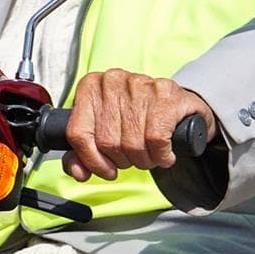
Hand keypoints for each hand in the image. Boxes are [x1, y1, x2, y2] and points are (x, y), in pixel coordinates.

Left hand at [62, 69, 218, 181]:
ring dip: (144, 160)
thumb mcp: (104, 132)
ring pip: (132, 144)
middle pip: (107, 143)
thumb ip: (83, 153)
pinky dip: (161, 155)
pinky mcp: (164, 94)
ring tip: (149, 153)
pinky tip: (163, 152)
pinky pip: (156, 140)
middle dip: (122, 160)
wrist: (176, 105)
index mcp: (90, 87)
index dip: (92, 160)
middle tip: (133, 156)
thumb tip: (78, 172)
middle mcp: (112, 81)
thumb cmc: (136, 118)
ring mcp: (139, 85)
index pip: (78, 134)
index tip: (106, 168)